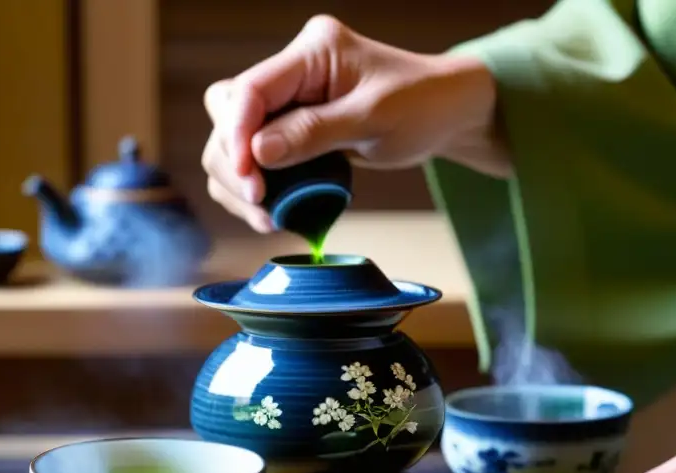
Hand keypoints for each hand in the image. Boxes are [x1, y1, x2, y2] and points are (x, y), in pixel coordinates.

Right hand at [200, 15, 509, 231]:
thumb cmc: (423, 105)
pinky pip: (255, 157)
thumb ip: (315, 133)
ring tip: (267, 217)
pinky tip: (272, 213)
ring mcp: (290, 101)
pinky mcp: (292, 128)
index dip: (238, 135)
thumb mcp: (375, 120)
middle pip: (228, 112)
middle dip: (234, 162)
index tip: (250, 178)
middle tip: (260, 204)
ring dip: (239, 181)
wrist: (447, 113)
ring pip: (233, 139)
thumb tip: (258, 152)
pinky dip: (256, 188)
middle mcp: (292, 72)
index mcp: (312, 52)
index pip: (249, 89)